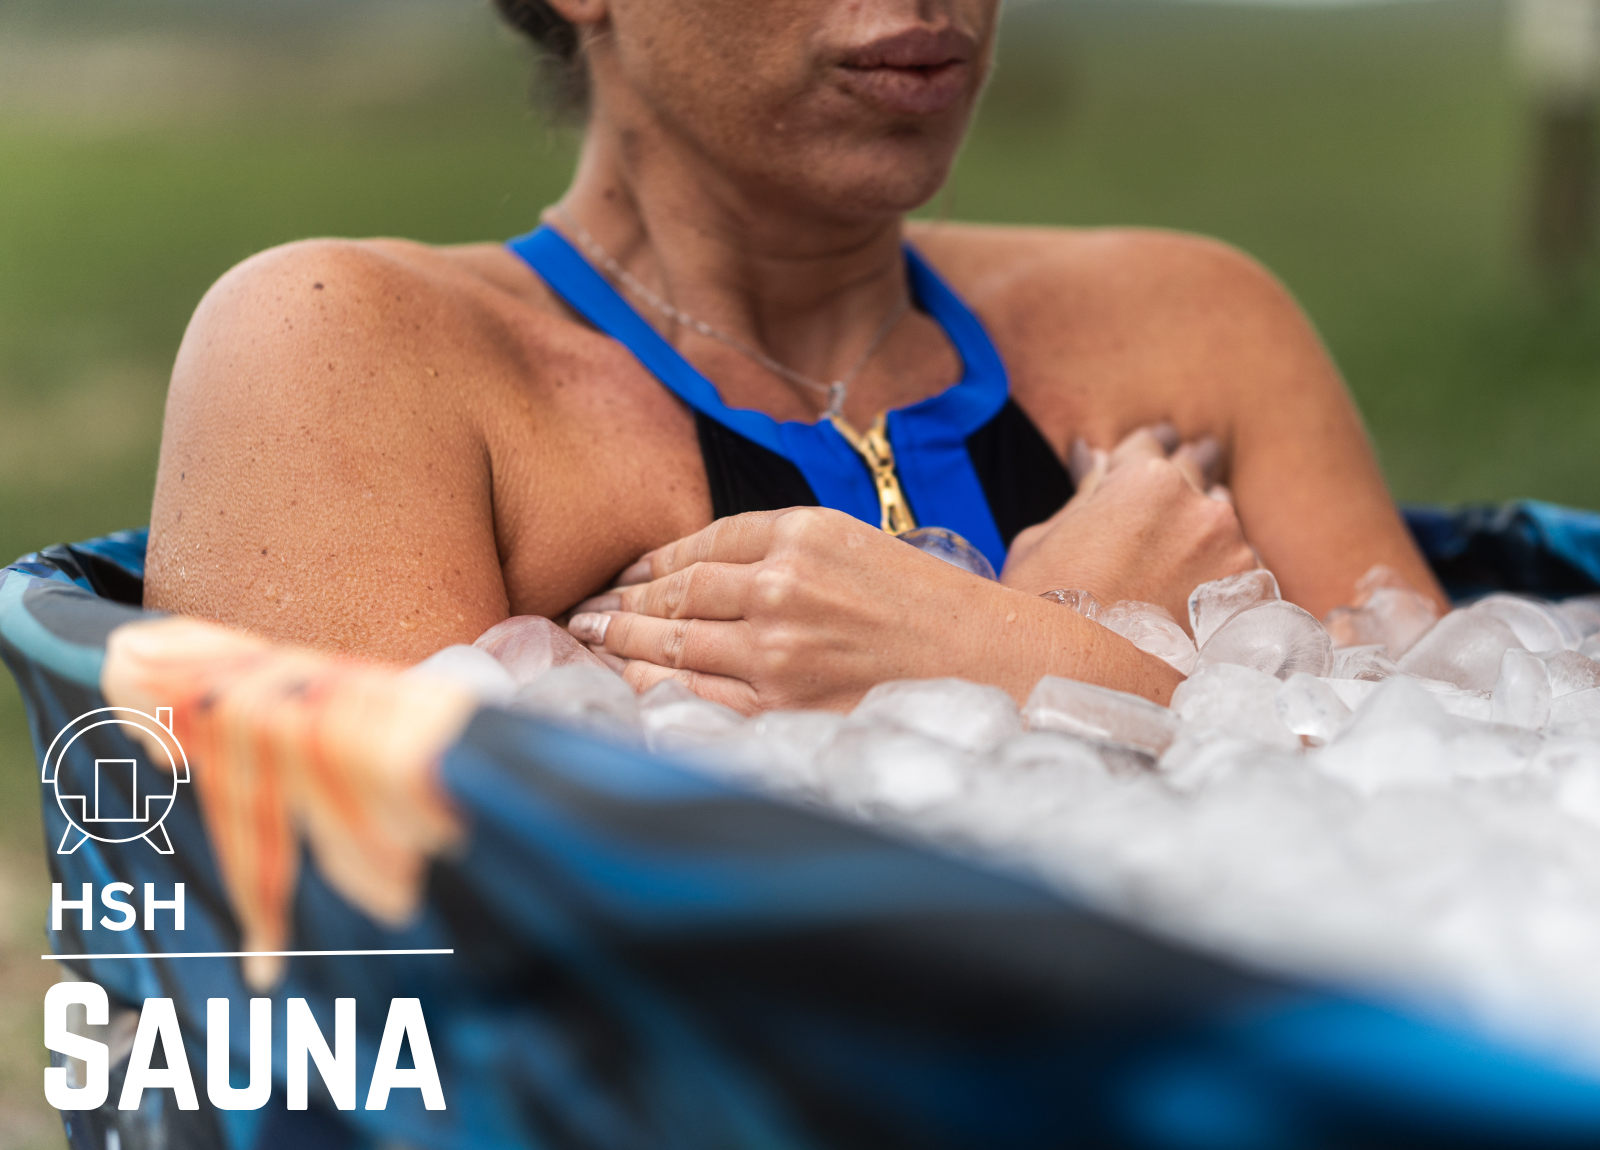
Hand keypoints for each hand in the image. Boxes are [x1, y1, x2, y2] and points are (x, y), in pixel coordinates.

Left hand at [566, 507, 1015, 712]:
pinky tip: (627, 684)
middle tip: (582, 612)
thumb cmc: (932, 608)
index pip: (700, 543)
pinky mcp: (781, 708)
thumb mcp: (859, 547)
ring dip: (621, 643)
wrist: (998, 664)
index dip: (650, 562)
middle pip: (674, 592)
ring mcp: (778, 651)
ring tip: (589, 642)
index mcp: (804, 532)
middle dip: (619, 603)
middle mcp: (782, 585)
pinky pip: (693, 696)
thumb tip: (702, 575)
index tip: (623, 575)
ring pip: (672, 643)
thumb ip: (784, 550)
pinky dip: (652, 688)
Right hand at [1001, 424, 1256, 625]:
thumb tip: (1098, 462)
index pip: (1149, 446)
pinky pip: (1239, 577)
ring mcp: (1233, 553)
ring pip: (1221, 528)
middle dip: (1177, 489)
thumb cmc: (1045, 610)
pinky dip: (1219, 586)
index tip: (1145, 458)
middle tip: (1168, 500)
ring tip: (1170, 574)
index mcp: (1145, 479)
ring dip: (1201, 540)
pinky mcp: (1252, 600)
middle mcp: (1200, 506)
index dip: (1140, 455)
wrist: (1083, 685)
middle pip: (1195, 477)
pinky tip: (1189, 610)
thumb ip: (1084, 494)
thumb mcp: (1041, 538)